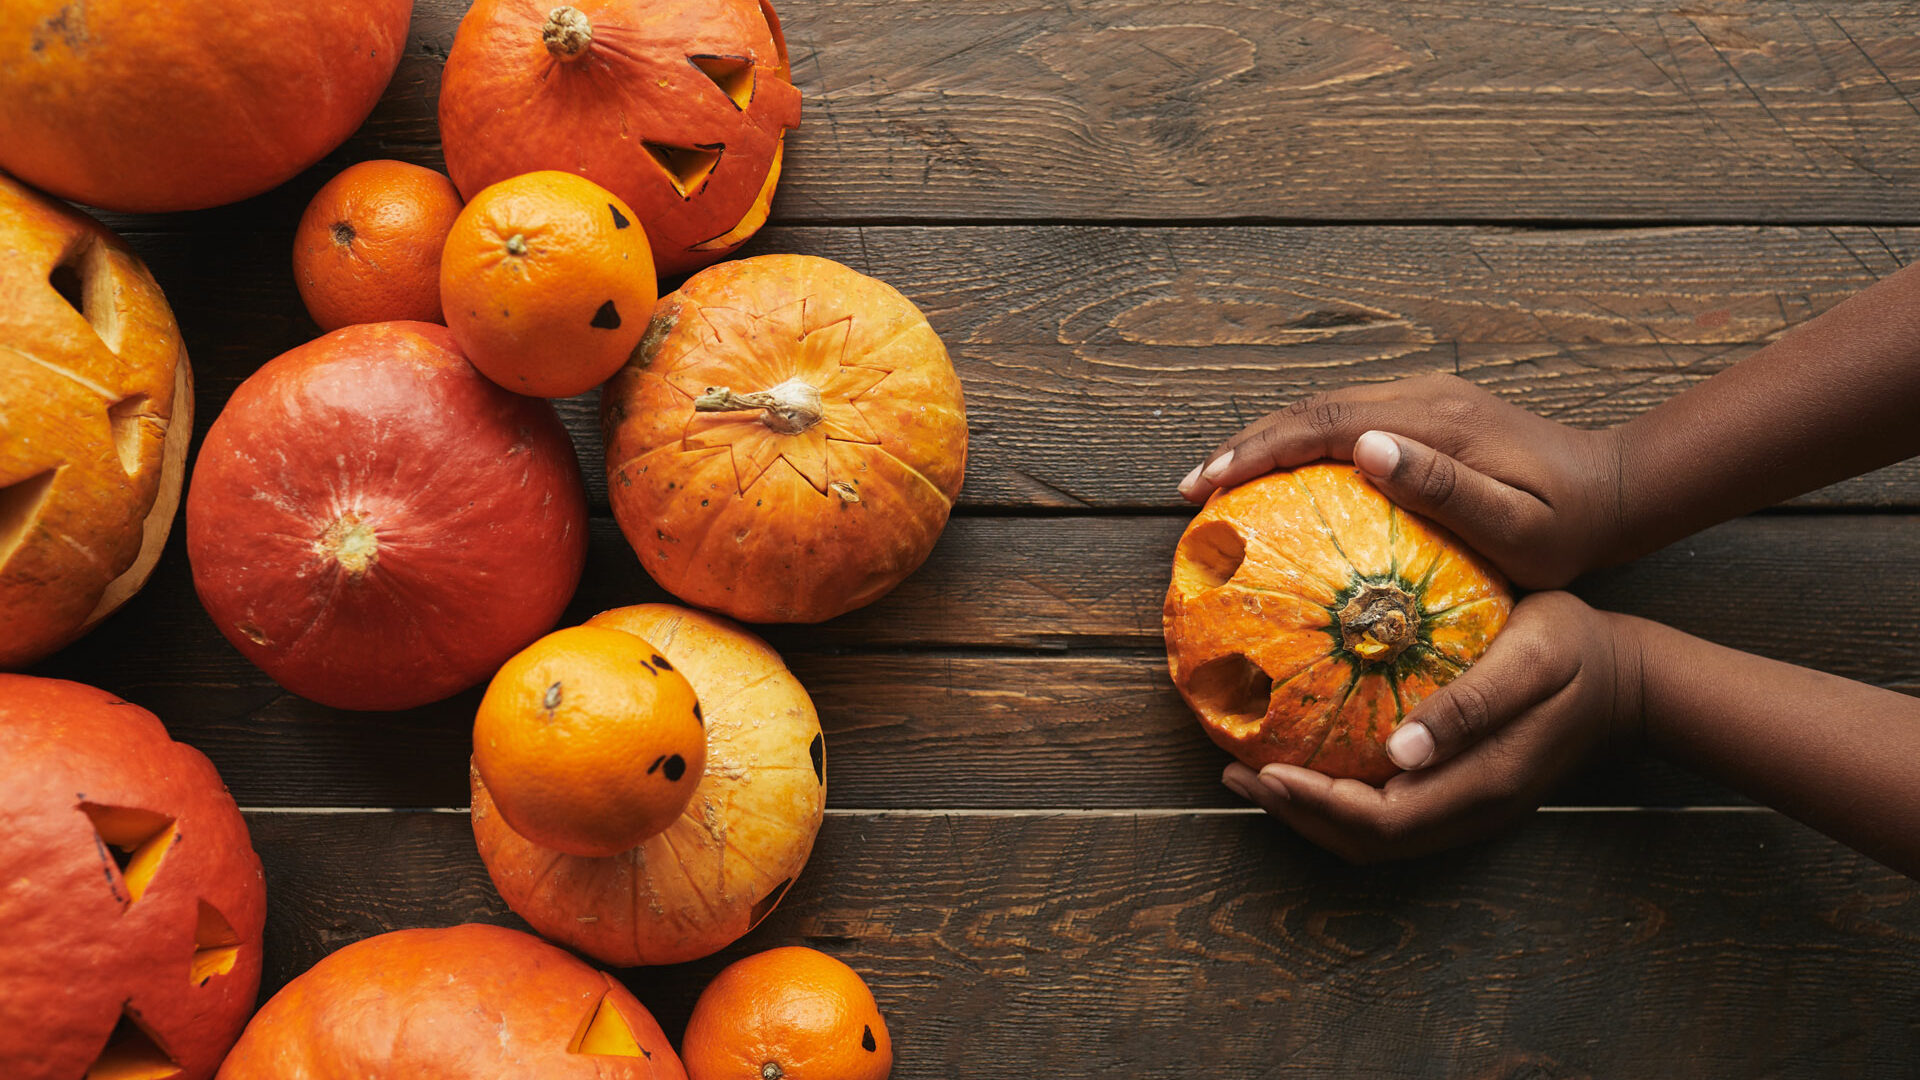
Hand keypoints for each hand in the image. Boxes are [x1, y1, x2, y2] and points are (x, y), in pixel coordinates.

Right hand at [1179, 374, 1622, 588]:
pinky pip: (1346, 422)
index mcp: (1433, 421)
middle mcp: (1422, 397)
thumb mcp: (1516, 525)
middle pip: (1311, 409)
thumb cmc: (1572, 526)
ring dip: (1266, 443)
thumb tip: (1366, 448)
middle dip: (1243, 445)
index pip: (1324, 424)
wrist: (1621, 490)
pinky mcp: (1429, 416)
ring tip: (1219, 485)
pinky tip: (1281, 481)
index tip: (1208, 485)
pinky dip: (1300, 446)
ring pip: (1324, 411)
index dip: (1257, 450)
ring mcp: (1425, 401)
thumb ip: (1444, 488)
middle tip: (1191, 490)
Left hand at [1221, 592, 1644, 863]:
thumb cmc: (1579, 651)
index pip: (1381, 820)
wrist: (1632, 677)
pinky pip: (1389, 812)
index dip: (1315, 805)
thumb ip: (1469, 707)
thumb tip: (1398, 752)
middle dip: (1295, 815)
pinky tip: (1307, 760)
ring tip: (1253, 775)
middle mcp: (1469, 811)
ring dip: (1310, 812)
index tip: (1262, 770)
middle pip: (1366, 841)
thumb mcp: (1531, 659)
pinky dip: (1337, 798)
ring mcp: (1468, 808)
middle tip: (1235, 775)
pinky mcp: (1463, 791)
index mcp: (1482, 785)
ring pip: (1374, 836)